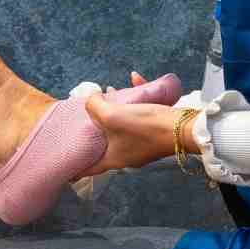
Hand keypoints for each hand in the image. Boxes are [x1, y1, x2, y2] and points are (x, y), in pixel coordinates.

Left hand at [80, 72, 199, 178]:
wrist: (183, 128)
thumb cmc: (144, 127)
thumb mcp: (111, 115)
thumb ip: (94, 106)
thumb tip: (91, 98)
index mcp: (113, 159)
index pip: (89, 168)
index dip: (75, 167)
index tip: (65, 166)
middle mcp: (125, 156)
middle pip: (103, 143)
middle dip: (95, 128)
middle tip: (84, 118)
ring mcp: (141, 146)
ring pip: (120, 127)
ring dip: (114, 110)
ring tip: (108, 92)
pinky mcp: (154, 134)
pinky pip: (138, 117)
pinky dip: (135, 102)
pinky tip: (136, 81)